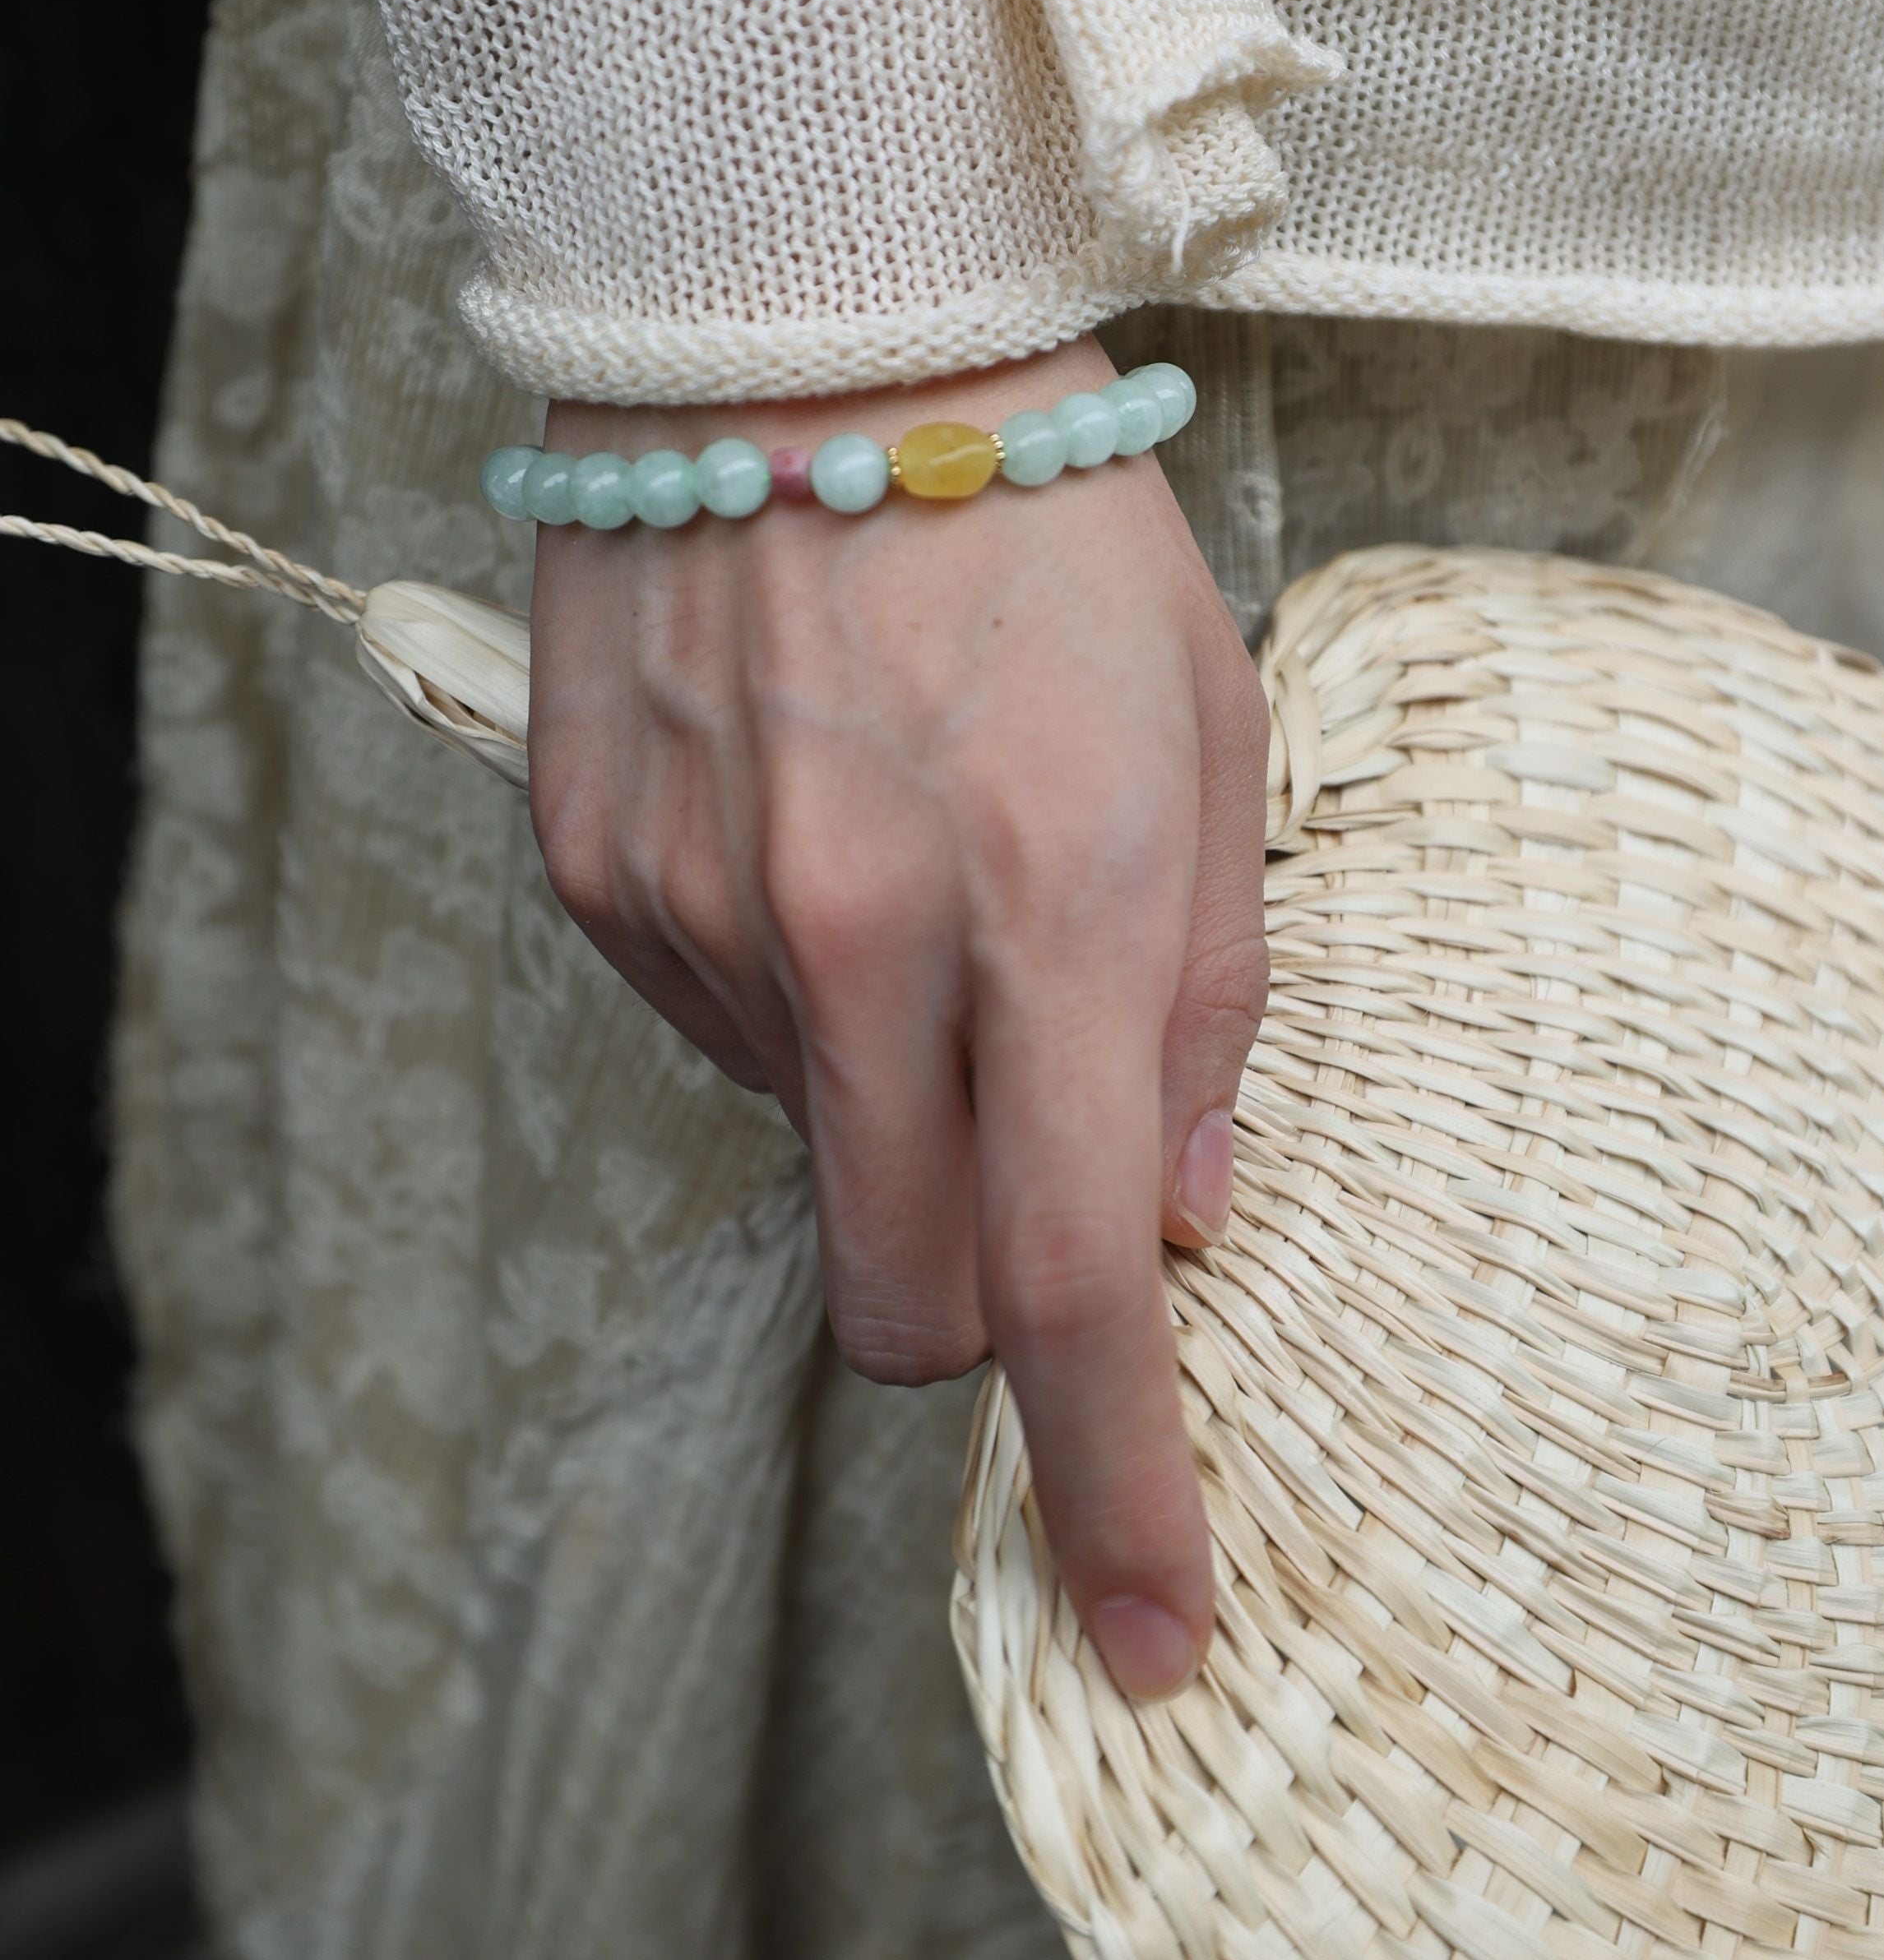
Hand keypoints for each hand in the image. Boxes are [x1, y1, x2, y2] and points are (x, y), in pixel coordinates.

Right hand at [527, 334, 1267, 1695]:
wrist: (798, 327)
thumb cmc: (1053, 524)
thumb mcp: (1214, 730)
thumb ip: (1212, 997)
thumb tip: (1180, 1219)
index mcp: (1052, 902)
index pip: (1082, 1284)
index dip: (1118, 1489)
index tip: (1146, 1632)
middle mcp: (856, 933)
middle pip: (901, 1296)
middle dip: (969, 1317)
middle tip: (1022, 1186)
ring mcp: (700, 911)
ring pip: (803, 1158)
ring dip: (879, 1097)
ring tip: (915, 880)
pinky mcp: (593, 871)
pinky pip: (708, 1032)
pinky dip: (783, 999)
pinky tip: (814, 836)